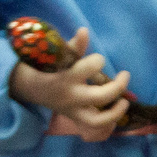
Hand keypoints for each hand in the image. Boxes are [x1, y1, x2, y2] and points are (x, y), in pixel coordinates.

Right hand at [7, 25, 132, 140]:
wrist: (30, 88)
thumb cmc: (46, 67)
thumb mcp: (57, 55)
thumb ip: (73, 46)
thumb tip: (85, 30)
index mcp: (66, 78)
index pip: (90, 68)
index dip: (98, 61)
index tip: (99, 59)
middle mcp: (71, 97)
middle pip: (100, 96)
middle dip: (118, 86)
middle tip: (125, 75)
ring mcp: (73, 111)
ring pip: (98, 120)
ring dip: (116, 112)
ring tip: (125, 101)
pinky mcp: (76, 119)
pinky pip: (94, 126)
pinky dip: (108, 122)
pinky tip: (116, 111)